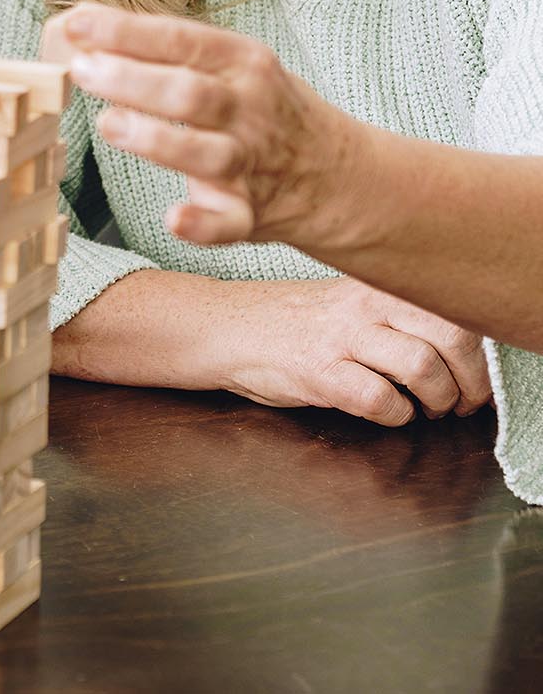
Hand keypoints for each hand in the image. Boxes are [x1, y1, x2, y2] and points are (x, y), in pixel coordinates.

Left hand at [51, 1, 360, 247]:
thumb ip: (164, 51)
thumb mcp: (229, 64)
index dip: (126, 31)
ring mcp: (253, 163)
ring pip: (208, 153)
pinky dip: (203, 225)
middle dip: (133, 80)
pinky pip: (229, 222)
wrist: (338, 171)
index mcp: (242, 61)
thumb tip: (81, 30)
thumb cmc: (258, 105)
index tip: (76, 23)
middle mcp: (250, 108)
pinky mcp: (252, 214)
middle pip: (190, 93)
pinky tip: (174, 218)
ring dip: (157, 140)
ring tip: (108, 125)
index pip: (181, 39)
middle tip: (80, 71)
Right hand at [217, 277, 491, 425]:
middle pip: (451, 338)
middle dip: (466, 382)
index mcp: (376, 285)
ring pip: (422, 367)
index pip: (454, 312)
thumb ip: (394, 316)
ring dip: (435, 401)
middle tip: (457, 401)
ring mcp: (340, 336)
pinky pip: (379, 398)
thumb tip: (454, 351)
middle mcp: (363, 304)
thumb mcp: (346, 302)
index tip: (471, 377)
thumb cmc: (288, 321)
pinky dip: (395, 415)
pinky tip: (385, 412)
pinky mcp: (317, 371)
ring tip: (423, 409)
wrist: (223, 327)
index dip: (475, 355)